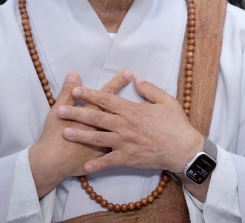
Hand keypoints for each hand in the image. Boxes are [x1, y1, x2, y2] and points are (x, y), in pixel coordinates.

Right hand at [29, 70, 133, 197]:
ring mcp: (105, 142)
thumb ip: (67, 92)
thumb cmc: (53, 135)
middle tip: (144, 90)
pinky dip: (127, 147)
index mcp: (92, 113)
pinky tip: (137, 142)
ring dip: (132, 122)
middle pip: (118, 110)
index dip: (118, 83)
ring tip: (144, 112)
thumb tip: (74, 74)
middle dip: (133, 103)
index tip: (130, 73)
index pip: (107, 95)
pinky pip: (118, 152)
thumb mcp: (58, 109)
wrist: (51, 162)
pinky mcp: (104, 157)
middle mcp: (102, 126)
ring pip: (122, 130)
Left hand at [58, 75, 203, 174]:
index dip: (90, 94)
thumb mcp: (166, 100)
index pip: (106, 99)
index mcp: (132, 110)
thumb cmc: (176, 124)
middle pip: (96, 117)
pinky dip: (96, 164)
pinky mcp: (128, 158)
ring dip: (80, 135)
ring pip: (97, 138)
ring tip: (64, 133)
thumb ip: (149, 89)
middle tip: (60, 110)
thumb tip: (137, 79)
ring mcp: (125, 143)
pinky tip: (84, 166)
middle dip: (77, 113)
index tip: (76, 91)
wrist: (183, 149)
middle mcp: (124, 125)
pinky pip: (109, 162)